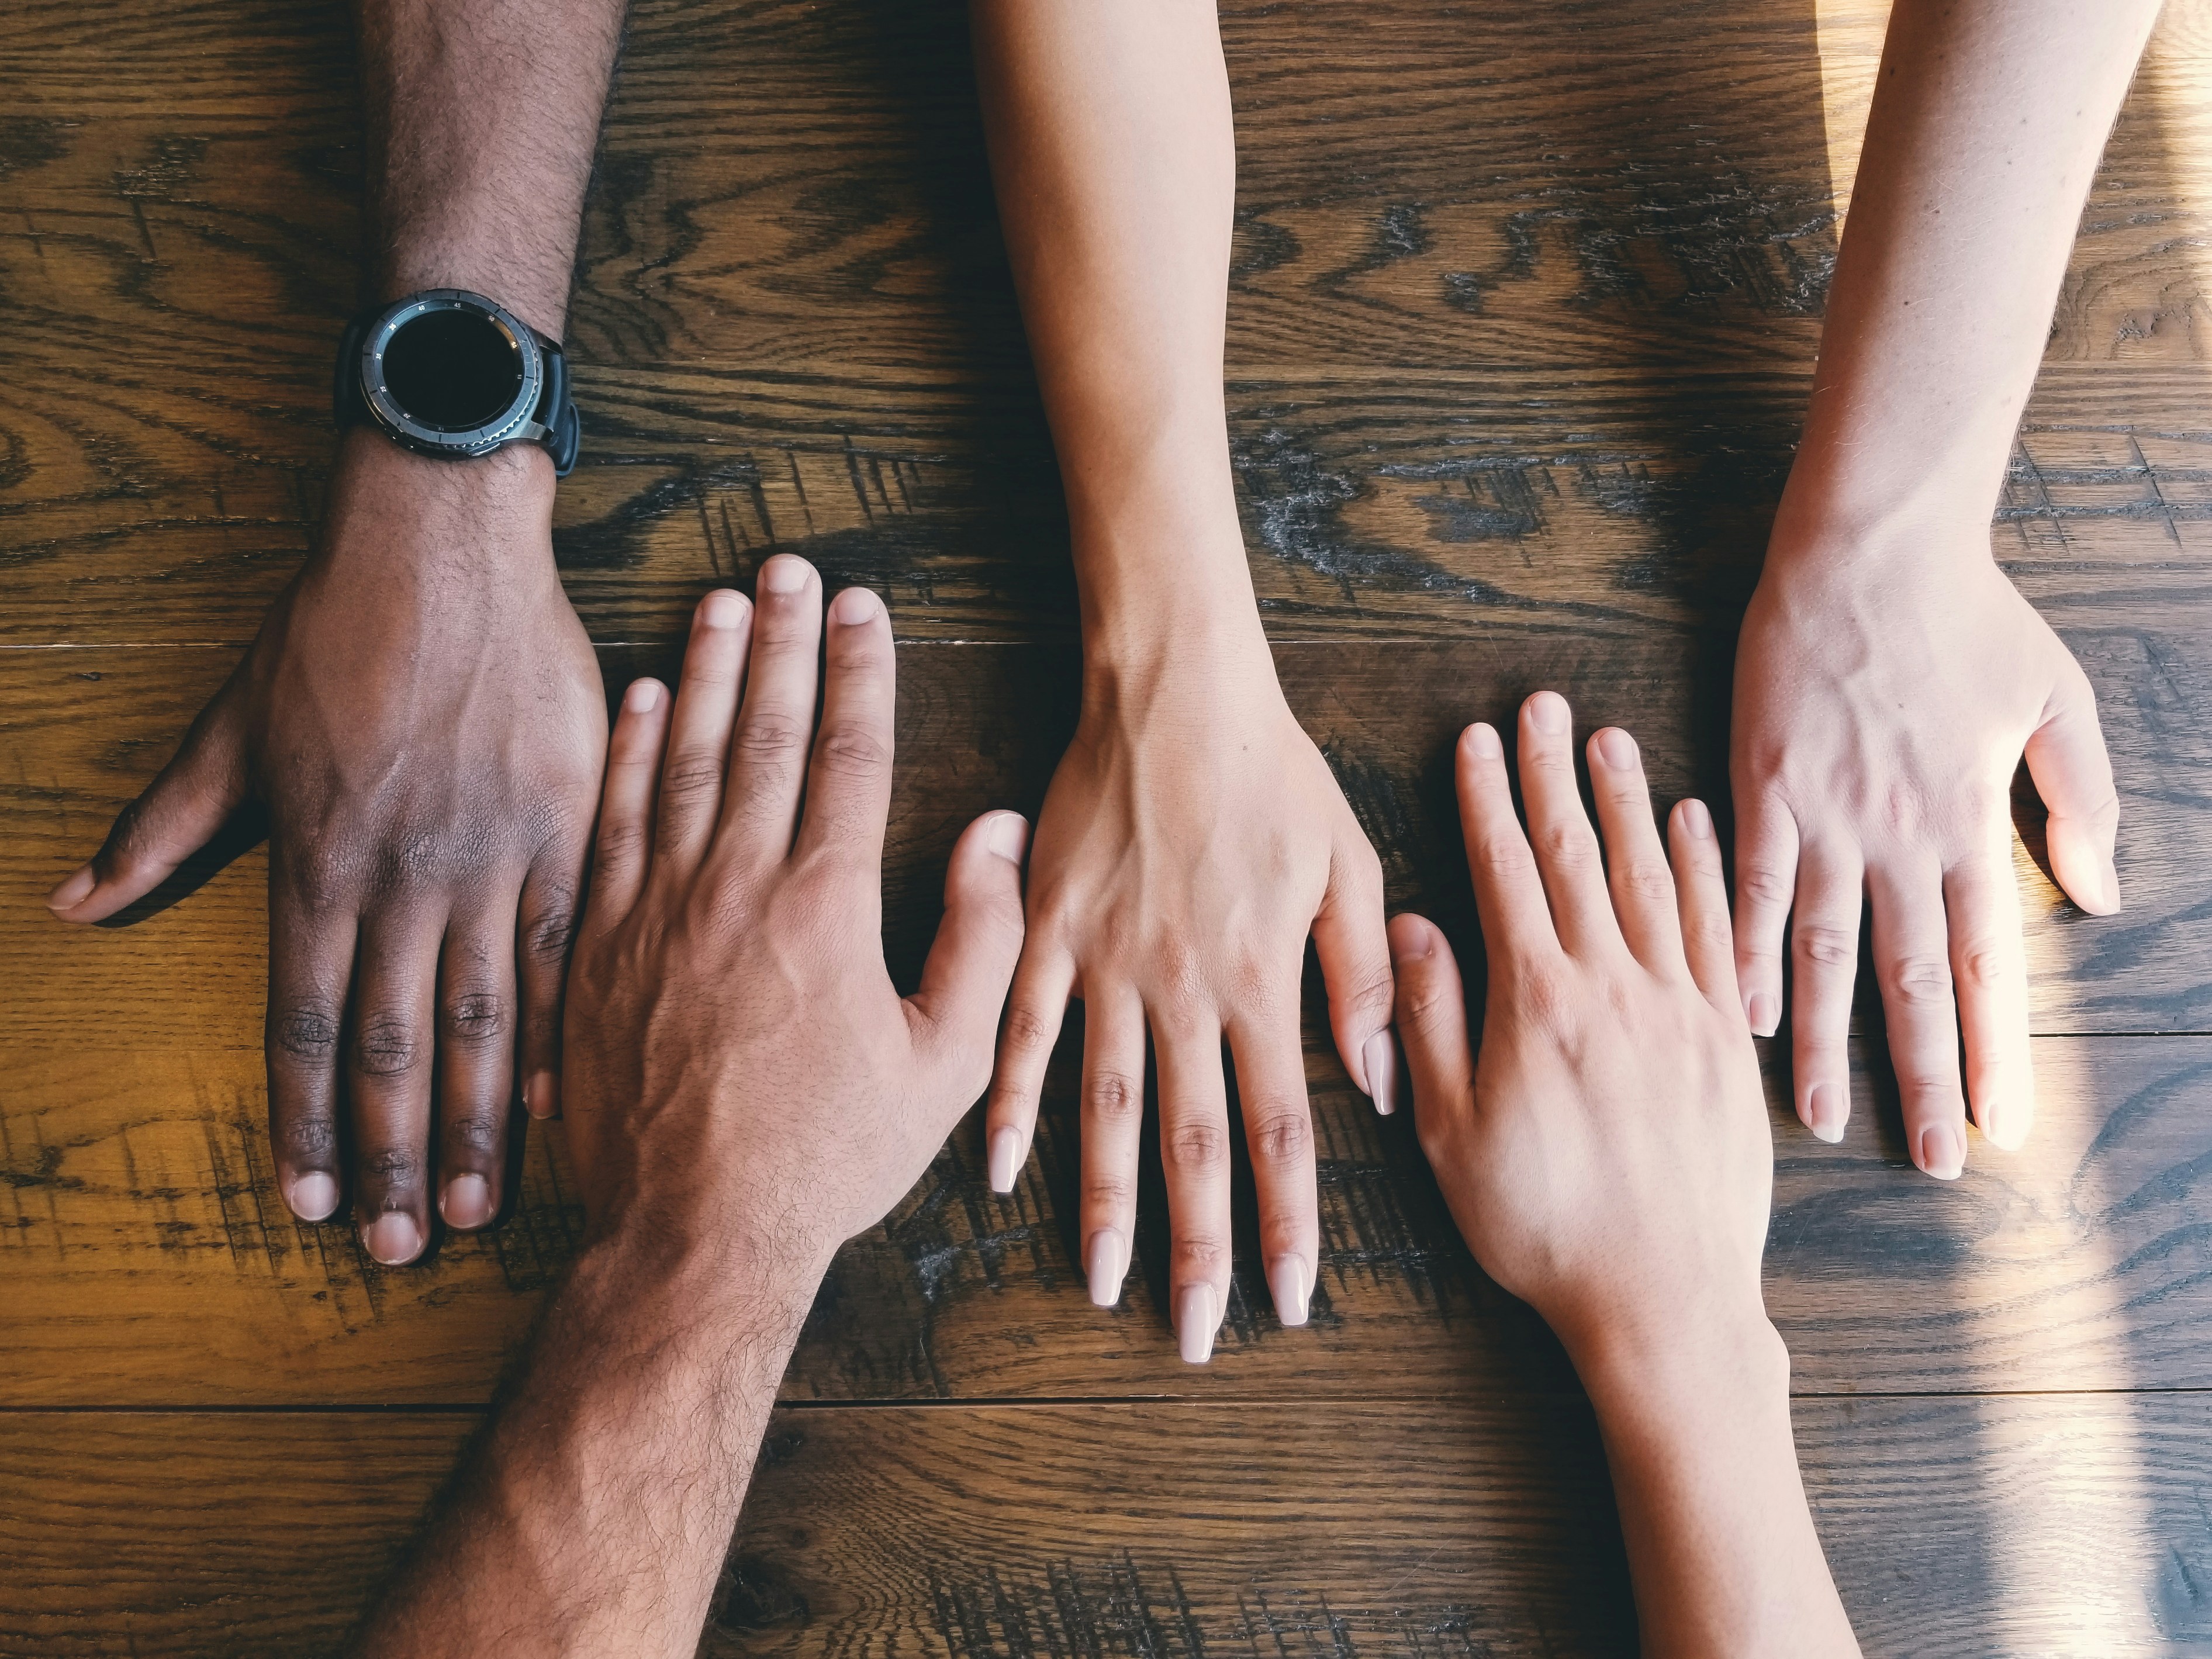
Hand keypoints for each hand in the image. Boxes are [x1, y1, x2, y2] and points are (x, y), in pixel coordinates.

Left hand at [46, 431, 605, 1260]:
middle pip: (392, 1045)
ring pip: (484, 1017)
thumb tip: (74, 904)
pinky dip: (562, 1030)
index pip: (303, 1024)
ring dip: (473, 1122)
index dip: (302, 1125)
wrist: (442, 546)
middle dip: (388, 1157)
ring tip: (472, 1205)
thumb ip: (163, 826)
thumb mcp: (229, 727)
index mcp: (317, 861)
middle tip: (398, 1248)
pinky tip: (560, 1101)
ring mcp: (491, 857)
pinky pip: (568, 949)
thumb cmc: (331, 630)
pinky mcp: (565, 828)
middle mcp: (403, 877)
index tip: (306, 1205)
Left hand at [560, 557, 1028, 1267]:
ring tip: (721, 601)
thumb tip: (995, 833)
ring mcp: (656, 911)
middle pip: (762, 734)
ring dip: (706, 672)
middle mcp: (736, 888)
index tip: (865, 607)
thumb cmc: (827, 1157)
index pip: (847, 756)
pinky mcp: (595, 945)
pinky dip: (628, 754)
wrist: (692, 1235)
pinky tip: (643, 699)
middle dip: (782, 641)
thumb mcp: (943, 1064)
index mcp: (826, 908)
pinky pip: (612, 823)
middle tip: (789, 568)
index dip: (859, 671)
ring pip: (683, 760)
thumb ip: (981, 939)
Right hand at [984, 627, 1392, 1361]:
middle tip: (1196, 1334)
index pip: (1282, 1129)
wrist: (1174, 688)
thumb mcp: (1348, 863)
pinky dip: (1010, 1104)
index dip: (1288, 1222)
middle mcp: (1184, 989)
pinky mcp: (1049, 931)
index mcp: (1261, 980)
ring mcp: (1107, 964)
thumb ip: (1361, 978)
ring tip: (1101, 1282)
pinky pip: (1024, 1032)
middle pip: (1193, 1142)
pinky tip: (999, 1171)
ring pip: (1105, 1108)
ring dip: (1104, 1203)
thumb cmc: (1273, 771)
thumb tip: (1381, 1085)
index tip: (1291, 1298)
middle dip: (1199, 1247)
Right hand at [1392, 690, 1856, 1658]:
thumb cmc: (1542, 1228)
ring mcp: (1680, 1009)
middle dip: (1553, 775)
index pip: (1508, 875)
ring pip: (1650, 878)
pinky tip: (1691, 822)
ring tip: (1609, 738)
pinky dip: (1703, 867)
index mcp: (1538, 1006)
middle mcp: (1614, 988)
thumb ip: (1431, 1023)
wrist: (1665, 1300)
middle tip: (1543, 705)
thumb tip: (1414, 929)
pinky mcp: (1726, 1040)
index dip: (1488, 801)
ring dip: (1626, 803)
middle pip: (1579, 857)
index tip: (1478, 739)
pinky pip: (1716, 930)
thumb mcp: (1452, 1135)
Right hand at [1730, 530, 2119, 1174]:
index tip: (2003, 1126)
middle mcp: (1899, 836)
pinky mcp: (1762, 787)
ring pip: (1826, 951)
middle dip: (1922, 1077)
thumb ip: (2081, 801)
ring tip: (1818, 1119)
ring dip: (1823, 1042)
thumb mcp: (2058, 699)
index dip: (1995, 1050)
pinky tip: (1740, 1014)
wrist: (1869, 549)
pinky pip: (1751, 886)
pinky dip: (1746, 953)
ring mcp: (1824, 816)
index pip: (1985, 961)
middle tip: (1930, 1161)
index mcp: (1969, 823)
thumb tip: (2101, 897)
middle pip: (1909, 979)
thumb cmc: (1969, 616)